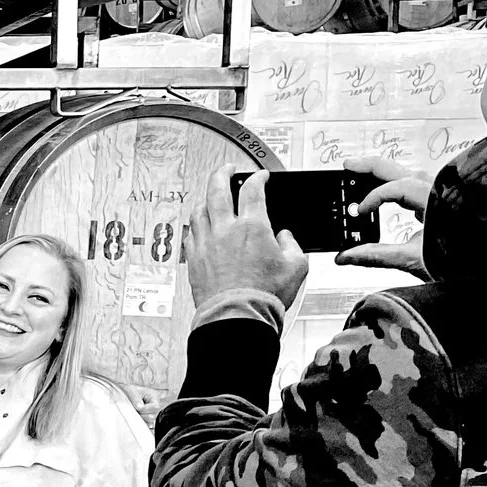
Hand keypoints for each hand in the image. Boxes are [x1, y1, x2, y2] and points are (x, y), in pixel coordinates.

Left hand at [192, 169, 307, 309]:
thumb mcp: (296, 267)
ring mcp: (205, 243)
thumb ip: (292, 246)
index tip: (260, 176)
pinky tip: (201, 228)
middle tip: (227, 169)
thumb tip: (283, 238)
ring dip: (207, 199)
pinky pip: (191, 234)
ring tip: (212, 197)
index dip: (258, 178)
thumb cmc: (264, 296)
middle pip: (217, 189)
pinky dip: (197, 225)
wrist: (237, 317)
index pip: (252, 190)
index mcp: (252, 227)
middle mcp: (225, 230)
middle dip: (223, 174)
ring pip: (199, 210)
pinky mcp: (193, 259)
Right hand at [333, 155, 432, 275]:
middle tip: (348, 166)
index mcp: (435, 200)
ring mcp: (442, 197)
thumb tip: (347, 255)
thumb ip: (376, 256)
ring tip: (364, 174)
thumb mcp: (414, 260)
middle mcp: (439, 193)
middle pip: (401, 170)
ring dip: (386, 173)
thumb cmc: (464, 262)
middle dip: (372, 166)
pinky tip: (390, 193)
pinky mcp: (442, 206)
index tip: (360, 211)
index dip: (374, 197)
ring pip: (410, 175)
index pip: (396, 187)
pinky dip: (399, 186)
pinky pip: (417, 187)